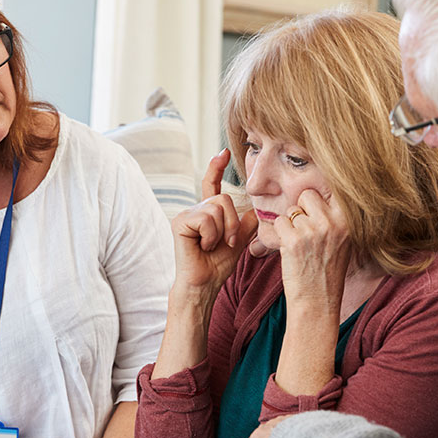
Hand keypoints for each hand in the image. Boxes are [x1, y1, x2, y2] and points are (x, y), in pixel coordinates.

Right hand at [170, 149, 258, 293]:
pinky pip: (207, 218)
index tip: (223, 152)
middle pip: (222, 198)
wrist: (204, 285)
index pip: (212, 184)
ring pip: (216, 208)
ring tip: (212, 246)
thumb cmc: (217, 265)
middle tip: (226, 242)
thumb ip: (246, 222)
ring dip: (223, 231)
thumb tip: (256, 207)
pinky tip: (203, 247)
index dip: (216, 167)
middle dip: (232, 223)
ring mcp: (185, 214)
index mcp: (207, 212)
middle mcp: (195, 209)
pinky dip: (212, 236)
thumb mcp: (239, 240)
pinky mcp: (180, 222)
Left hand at [275, 190, 351, 307]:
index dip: (319, 201)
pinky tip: (291, 251)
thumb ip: (334, 218)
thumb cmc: (327, 273)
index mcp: (347, 221)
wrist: (317, 303)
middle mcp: (332, 223)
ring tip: (300, 246)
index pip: (331, 190)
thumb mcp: (343, 242)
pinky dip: (280, 235)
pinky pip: (279, 223)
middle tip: (306, 232)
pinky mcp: (293, 240)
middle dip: (302, 210)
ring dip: (291, 226)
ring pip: (291, 210)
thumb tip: (314, 194)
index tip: (317, 211)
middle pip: (307, 195)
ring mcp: (312, 231)